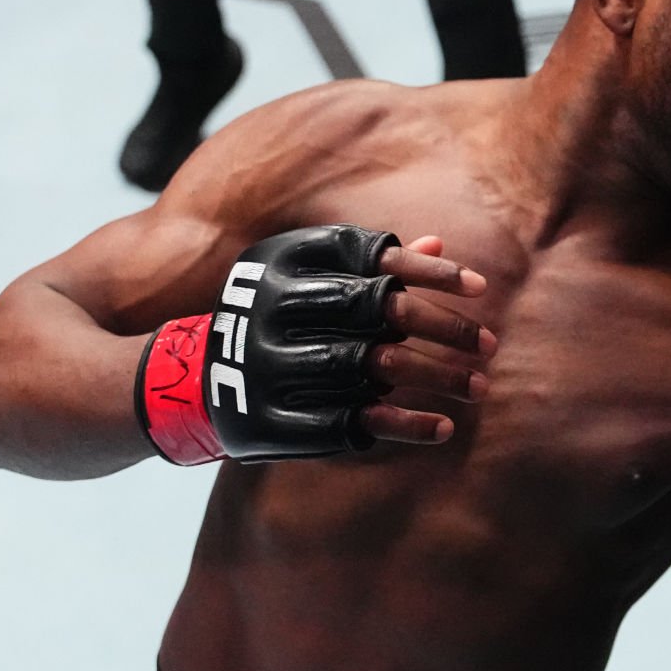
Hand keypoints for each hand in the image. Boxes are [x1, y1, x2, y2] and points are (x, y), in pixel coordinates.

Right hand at [136, 225, 494, 464]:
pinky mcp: (267, 422)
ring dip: (434, 378)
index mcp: (280, 263)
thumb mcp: (303, 277)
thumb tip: (437, 242)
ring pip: (370, 368)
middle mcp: (271, 310)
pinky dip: (400, 425)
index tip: (479, 286)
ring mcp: (266, 367)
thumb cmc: (268, 319)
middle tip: (491, 344)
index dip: (429, 272)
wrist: (178, 380)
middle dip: (444, 328)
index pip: (370, 261)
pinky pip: (348, 424)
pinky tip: (442, 428)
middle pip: (378, 312)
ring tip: (479, 386)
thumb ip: (366, 264)